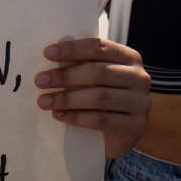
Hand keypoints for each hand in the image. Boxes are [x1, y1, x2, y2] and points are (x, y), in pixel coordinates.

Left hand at [35, 37, 150, 158]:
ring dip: (67, 98)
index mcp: (128, 57)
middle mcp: (139, 77)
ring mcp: (140, 103)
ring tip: (43, 101)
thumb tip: (50, 54)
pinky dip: (76, 117)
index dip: (72, 49)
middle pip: (98, 72)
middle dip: (65, 76)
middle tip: (40, 80)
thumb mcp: (92, 76)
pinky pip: (101, 119)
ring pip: (99, 97)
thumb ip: (80, 63)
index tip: (47, 54)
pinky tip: (58, 114)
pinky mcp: (134, 127)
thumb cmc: (99, 95)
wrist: (117, 133)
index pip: (99, 47)